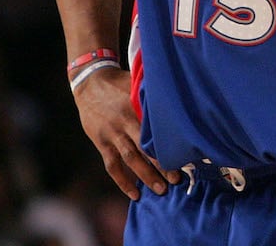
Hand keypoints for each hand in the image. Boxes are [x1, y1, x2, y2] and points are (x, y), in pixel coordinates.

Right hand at [73, 68, 179, 199]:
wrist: (90, 82)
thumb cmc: (120, 82)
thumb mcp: (137, 83)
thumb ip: (152, 96)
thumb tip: (180, 98)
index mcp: (136, 108)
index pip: (155, 130)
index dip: (169, 144)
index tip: (185, 156)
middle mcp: (124, 123)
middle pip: (145, 148)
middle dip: (161, 166)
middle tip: (176, 180)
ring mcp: (112, 135)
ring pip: (130, 159)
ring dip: (145, 176)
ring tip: (161, 190)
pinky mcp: (101, 143)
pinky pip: (112, 166)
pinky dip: (123, 181)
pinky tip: (134, 194)